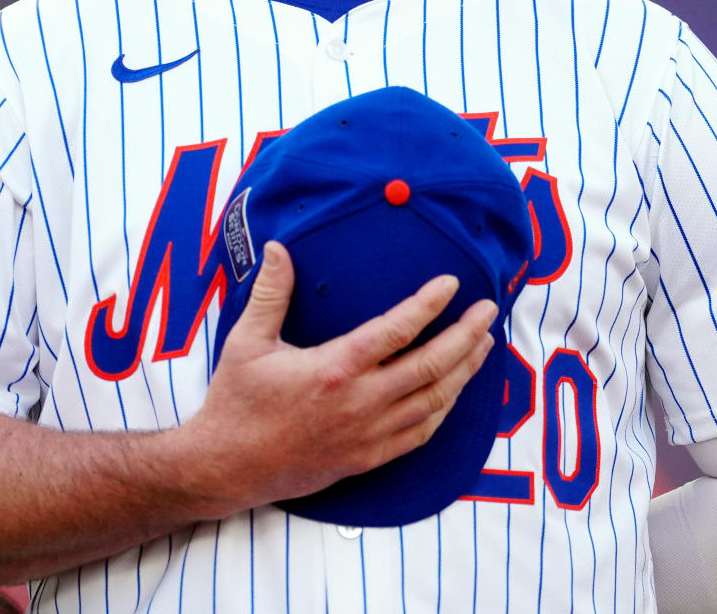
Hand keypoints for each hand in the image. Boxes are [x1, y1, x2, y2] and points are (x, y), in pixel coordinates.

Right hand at [180, 241, 497, 517]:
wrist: (228, 468)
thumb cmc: (237, 403)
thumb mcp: (246, 341)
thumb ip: (270, 293)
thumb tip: (278, 248)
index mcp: (335, 369)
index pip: (396, 330)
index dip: (429, 304)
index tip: (451, 283)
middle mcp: (360, 403)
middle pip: (430, 367)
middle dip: (466, 336)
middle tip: (488, 311)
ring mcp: (368, 434)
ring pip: (433, 402)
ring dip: (464, 372)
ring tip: (484, 345)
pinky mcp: (367, 459)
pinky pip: (420, 435)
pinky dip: (443, 411)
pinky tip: (453, 393)